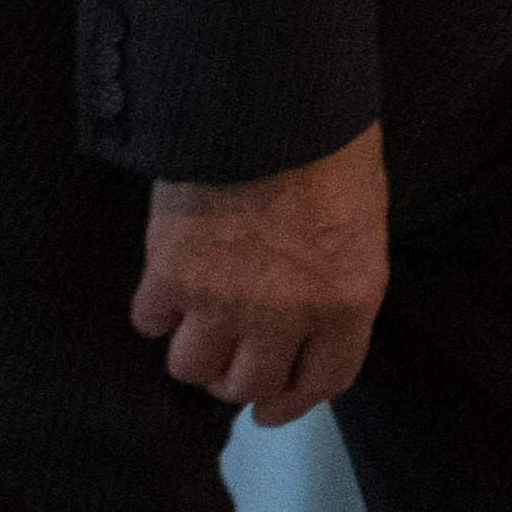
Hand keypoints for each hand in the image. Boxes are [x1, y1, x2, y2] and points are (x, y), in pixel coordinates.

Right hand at [134, 121, 387, 425]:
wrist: (273, 102)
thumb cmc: (331, 145)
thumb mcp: (362, 218)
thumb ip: (337, 277)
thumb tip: (310, 313)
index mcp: (349, 297)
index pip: (324, 379)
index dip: (295, 401)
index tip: (273, 408)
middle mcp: (288, 313)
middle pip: (248, 385)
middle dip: (239, 377)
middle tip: (230, 358)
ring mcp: (225, 301)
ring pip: (191, 368)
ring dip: (193, 348)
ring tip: (199, 319)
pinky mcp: (170, 278)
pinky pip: (149, 323)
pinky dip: (155, 309)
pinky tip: (168, 283)